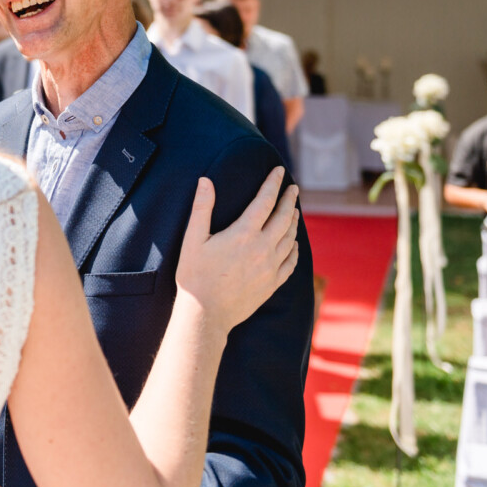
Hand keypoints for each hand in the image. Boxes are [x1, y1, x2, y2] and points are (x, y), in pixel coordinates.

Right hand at [175, 167, 298, 335]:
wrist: (205, 315)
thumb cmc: (194, 276)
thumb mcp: (192, 239)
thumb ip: (201, 208)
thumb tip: (206, 181)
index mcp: (244, 234)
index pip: (265, 201)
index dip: (273, 184)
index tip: (279, 171)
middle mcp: (262, 249)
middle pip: (283, 218)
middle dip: (289, 200)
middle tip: (293, 188)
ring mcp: (270, 268)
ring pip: (289, 238)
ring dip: (293, 222)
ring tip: (294, 212)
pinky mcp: (271, 284)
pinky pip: (290, 262)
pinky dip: (294, 249)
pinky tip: (293, 244)